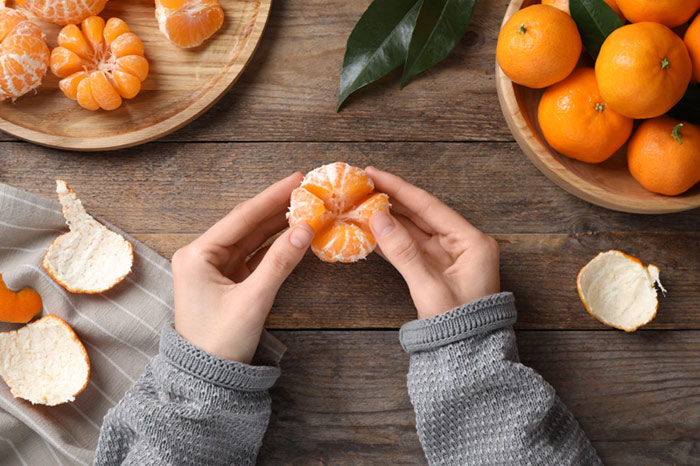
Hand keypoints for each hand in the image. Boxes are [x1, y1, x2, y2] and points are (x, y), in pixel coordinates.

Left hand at [171, 173, 313, 363]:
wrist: (207, 379)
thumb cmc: (220, 341)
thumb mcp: (252, 300)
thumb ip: (279, 263)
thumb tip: (305, 230)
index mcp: (197, 255)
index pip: (241, 217)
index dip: (271, 197)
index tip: (297, 180)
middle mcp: (203, 256)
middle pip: (246, 224)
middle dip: (276, 207)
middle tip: (305, 188)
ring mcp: (216, 268)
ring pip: (252, 238)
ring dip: (277, 224)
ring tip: (305, 206)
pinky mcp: (228, 280)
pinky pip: (255, 255)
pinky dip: (274, 245)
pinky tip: (293, 233)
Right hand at [365, 167, 499, 319]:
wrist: (467, 359)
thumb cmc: (458, 327)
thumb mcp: (430, 288)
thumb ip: (403, 252)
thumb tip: (378, 218)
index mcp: (472, 242)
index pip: (430, 206)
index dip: (400, 188)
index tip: (374, 173)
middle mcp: (462, 244)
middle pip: (421, 214)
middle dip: (392, 200)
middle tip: (363, 185)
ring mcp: (448, 257)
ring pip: (413, 230)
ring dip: (388, 219)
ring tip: (361, 204)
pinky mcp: (436, 271)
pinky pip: (410, 248)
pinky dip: (391, 240)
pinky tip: (370, 230)